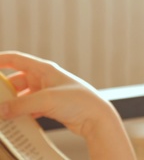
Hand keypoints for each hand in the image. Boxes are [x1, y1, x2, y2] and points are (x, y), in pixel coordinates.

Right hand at [0, 51, 135, 159]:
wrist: (97, 117)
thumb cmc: (79, 101)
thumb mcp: (46, 100)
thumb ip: (21, 105)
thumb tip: (1, 110)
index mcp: (45, 69)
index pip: (16, 59)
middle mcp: (45, 79)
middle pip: (16, 81)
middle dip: (3, 90)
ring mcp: (48, 93)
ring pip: (22, 97)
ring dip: (12, 104)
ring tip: (2, 113)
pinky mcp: (51, 106)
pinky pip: (29, 108)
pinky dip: (21, 114)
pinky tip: (15, 122)